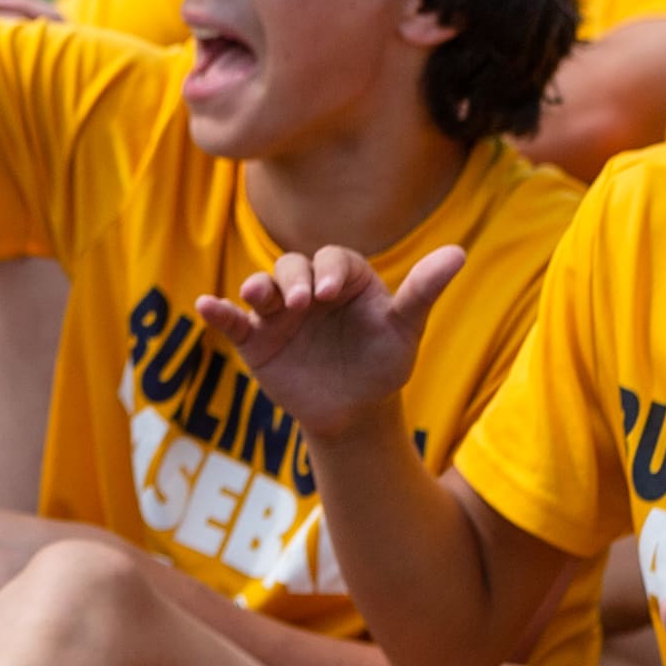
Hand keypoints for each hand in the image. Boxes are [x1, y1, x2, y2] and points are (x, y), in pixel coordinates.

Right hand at [192, 240, 460, 446]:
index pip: (332, 260)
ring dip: (256, 287)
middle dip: (293, 279)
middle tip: (301, 302)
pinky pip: (233, 321)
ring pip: (260, 287)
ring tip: (257, 296)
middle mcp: (306, 288)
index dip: (329, 270)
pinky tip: (205, 306)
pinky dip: (218, 312)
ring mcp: (278, 313)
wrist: (356, 413)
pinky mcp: (255, 340)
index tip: (330, 292)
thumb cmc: (383, 364)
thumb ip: (423, 292)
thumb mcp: (404, 329)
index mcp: (344, 277)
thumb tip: (459, 252)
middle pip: (291, 266)